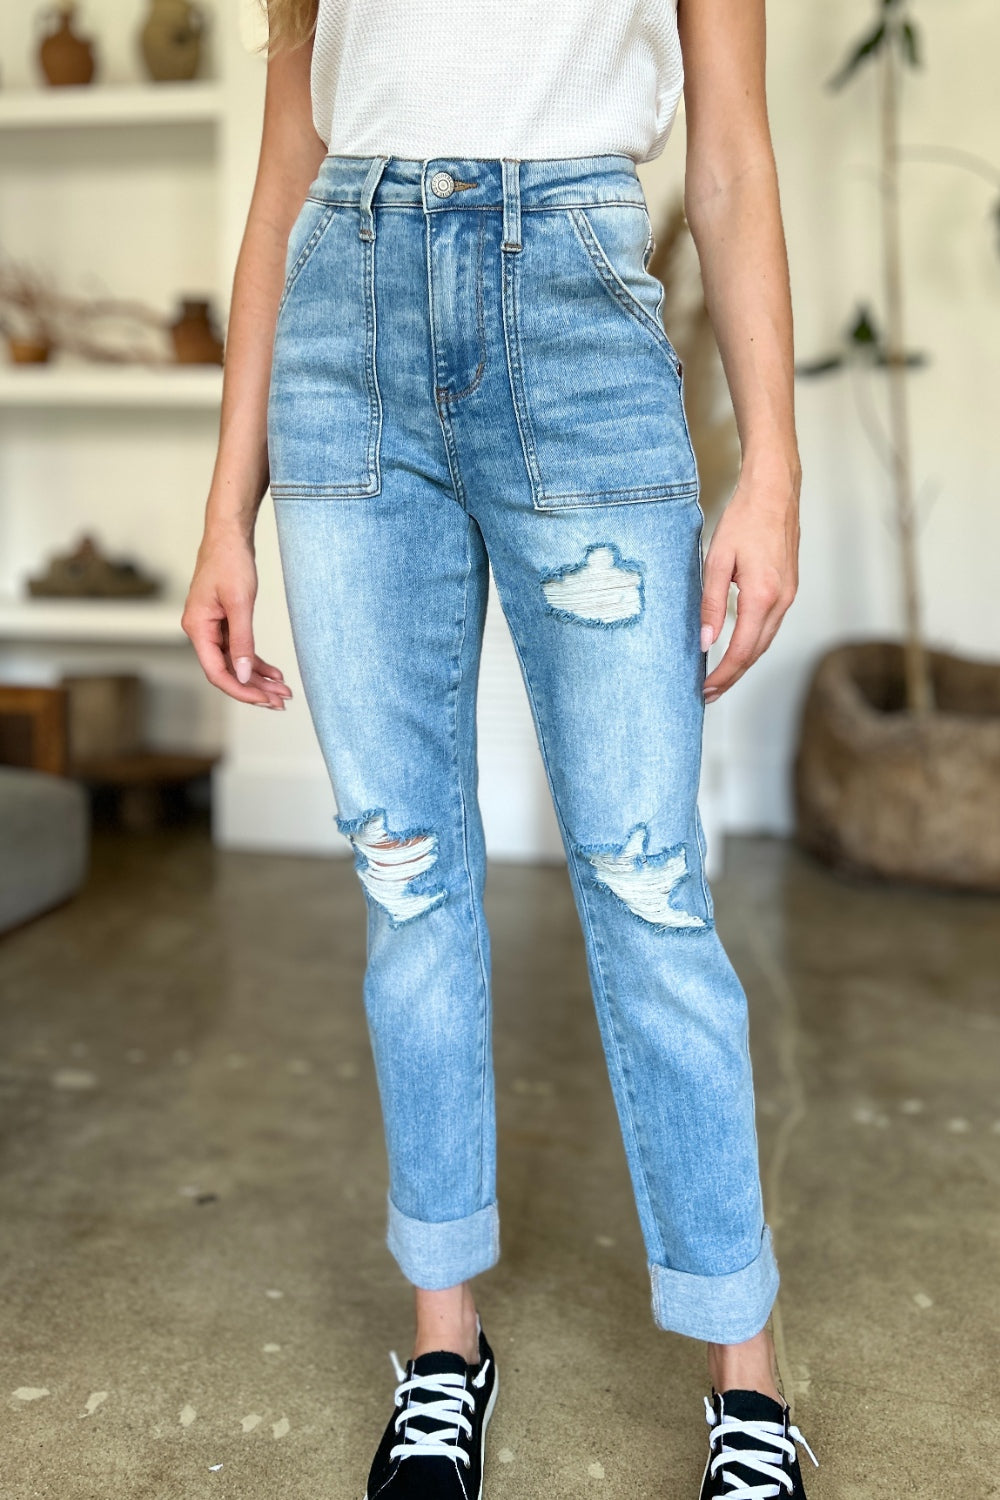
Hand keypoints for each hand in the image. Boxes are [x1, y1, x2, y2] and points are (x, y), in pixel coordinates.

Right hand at [181, 527, 291, 710]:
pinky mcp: (224, 622)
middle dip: (255, 688)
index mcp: (197, 628)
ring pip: (236, 663)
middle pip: (227, 672)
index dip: (241, 690)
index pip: (217, 672)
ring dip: (259, 678)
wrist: (229, 535)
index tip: (265, 699)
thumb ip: (242, 642)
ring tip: (283, 691)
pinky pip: (239, 650)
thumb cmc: (230, 561)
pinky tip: (276, 673)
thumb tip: (244, 675)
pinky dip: (257, 662)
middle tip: (282, 701)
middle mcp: (201, 631)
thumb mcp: (240, 603)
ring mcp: (213, 628)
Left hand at [700, 462, 799, 701]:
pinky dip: (753, 643)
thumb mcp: (717, 561)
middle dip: (732, 676)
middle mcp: (781, 601)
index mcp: (762, 596)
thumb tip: (706, 641)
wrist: (774, 491)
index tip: (705, 690)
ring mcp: (789, 595)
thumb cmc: (744, 519)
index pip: (741, 650)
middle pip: (755, 652)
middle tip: (708, 693)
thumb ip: (711, 603)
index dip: (723, 675)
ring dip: (743, 662)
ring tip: (720, 678)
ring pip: (765, 641)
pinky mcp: (789, 588)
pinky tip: (738, 648)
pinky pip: (771, 626)